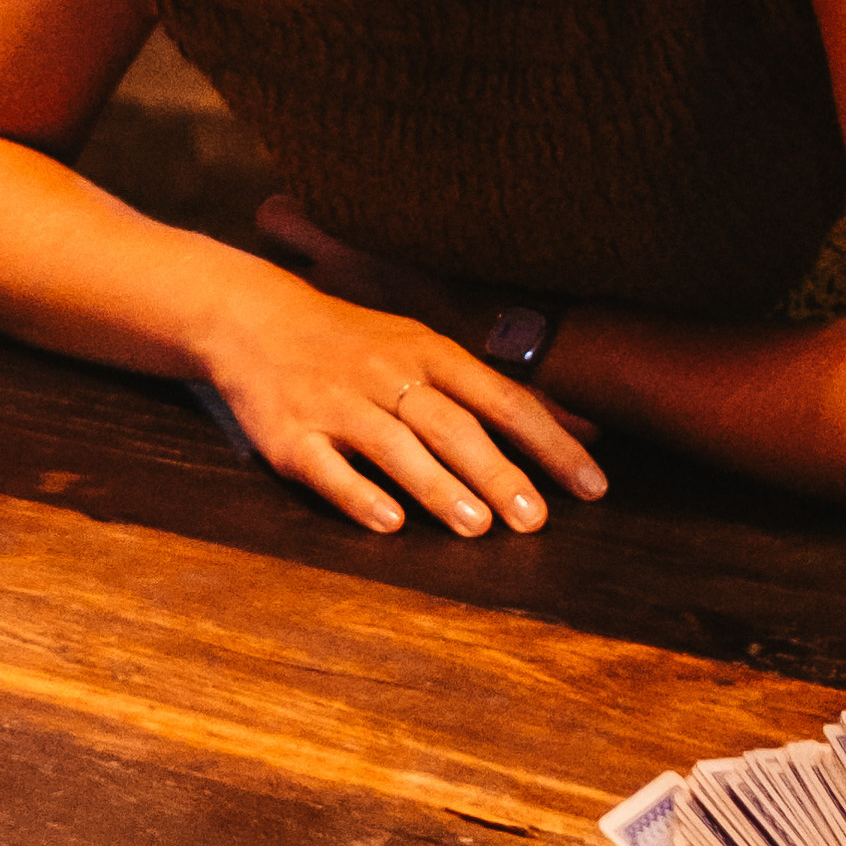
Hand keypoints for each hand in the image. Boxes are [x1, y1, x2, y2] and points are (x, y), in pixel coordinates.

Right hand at [207, 202, 601, 537]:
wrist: (252, 318)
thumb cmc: (357, 343)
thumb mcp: (430, 350)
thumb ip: (502, 395)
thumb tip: (589, 430)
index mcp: (428, 352)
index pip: (503, 399)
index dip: (550, 444)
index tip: (592, 486)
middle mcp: (386, 376)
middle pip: (451, 425)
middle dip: (496, 472)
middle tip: (535, 519)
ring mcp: (336, 405)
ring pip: (394, 446)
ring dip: (437, 486)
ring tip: (477, 526)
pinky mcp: (290, 436)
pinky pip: (327, 467)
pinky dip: (358, 494)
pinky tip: (389, 523)